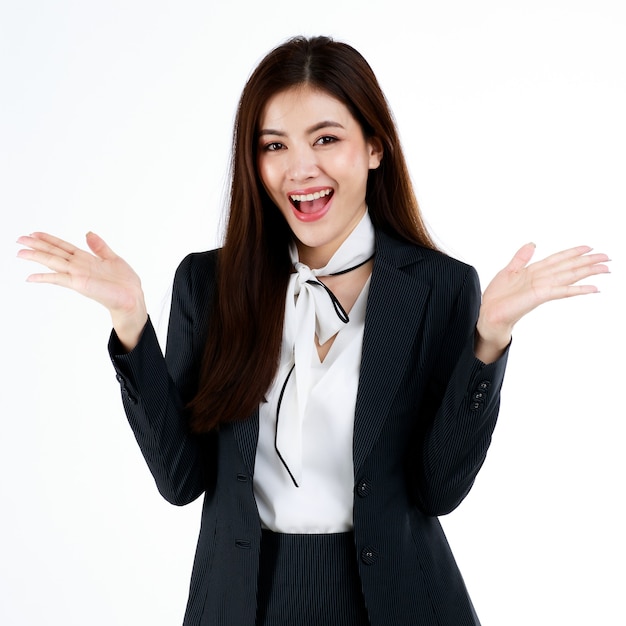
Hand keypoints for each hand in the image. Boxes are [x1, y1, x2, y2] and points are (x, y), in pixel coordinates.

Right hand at [17, 231, 147, 349]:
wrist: (132, 297)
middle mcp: (79, 266)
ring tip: (20, 253)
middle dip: (36, 245)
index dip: (49, 239)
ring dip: (36, 257)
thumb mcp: (112, 258)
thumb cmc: (124, 282)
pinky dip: (45, 277)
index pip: (63, 246)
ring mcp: (78, 275)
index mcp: (86, 259)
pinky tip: (31, 277)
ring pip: (53, 262)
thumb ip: (99, 247)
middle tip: (18, 239)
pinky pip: (59, 279)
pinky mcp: (80, 284)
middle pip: (54, 252)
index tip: (34, 233)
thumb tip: (88, 233)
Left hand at [475, 243, 609, 362]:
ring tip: (606, 269)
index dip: (573, 252)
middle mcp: (541, 278)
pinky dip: (578, 289)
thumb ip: (521, 258)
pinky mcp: (540, 296)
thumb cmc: (497, 296)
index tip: (589, 247)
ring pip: (570, 276)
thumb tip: (532, 244)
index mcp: (534, 271)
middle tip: (607, 257)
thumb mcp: (508, 271)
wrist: (488, 313)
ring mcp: (542, 287)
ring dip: (588, 272)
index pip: (558, 259)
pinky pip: (562, 291)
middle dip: (588, 261)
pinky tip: (593, 288)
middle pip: (569, 267)